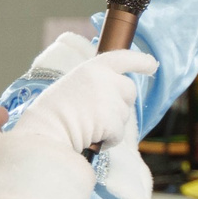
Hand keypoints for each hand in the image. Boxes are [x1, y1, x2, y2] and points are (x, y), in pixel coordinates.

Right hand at [0, 48, 156, 157]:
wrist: (46, 131)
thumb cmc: (52, 112)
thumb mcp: (72, 85)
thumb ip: (94, 83)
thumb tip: (111, 96)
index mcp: (92, 68)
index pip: (123, 58)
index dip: (140, 61)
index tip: (152, 64)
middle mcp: (105, 80)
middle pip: (129, 90)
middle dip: (121, 103)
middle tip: (100, 115)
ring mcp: (110, 101)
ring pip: (124, 114)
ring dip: (111, 124)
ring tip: (88, 127)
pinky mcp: (113, 122)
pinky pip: (119, 133)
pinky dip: (108, 140)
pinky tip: (92, 138)